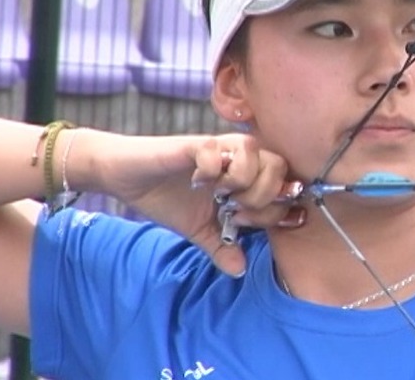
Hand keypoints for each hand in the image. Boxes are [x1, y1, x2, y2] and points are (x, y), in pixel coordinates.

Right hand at [83, 132, 303, 276]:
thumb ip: (222, 247)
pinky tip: (198, 181)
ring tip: (218, 195)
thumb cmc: (167, 197)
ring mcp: (218, 147)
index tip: (246, 223)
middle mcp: (239, 157)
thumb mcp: (199, 230)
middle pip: (278, 166)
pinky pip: (215, 149)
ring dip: (239, 180)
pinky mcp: (193, 144)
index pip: (285, 187)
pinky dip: (210, 169)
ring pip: (254, 152)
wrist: (128, 177)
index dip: (274, 211)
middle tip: (233, 210)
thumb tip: (240, 270)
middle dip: (260, 196)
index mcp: (248, 176)